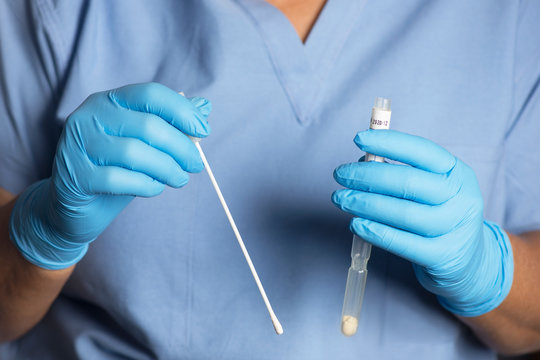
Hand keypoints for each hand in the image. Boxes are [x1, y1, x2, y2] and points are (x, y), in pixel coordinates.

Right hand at [9, 83, 210, 269]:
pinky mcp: (75, 175)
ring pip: (135, 152)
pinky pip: (120, 179)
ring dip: (167, 168)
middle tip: (196, 165)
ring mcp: (78, 145)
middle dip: (181, 147)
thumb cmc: (115, 168)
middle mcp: (90, 116)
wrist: (73, 206)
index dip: (182, 111)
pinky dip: (146, 185)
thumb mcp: (144, 143)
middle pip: (147, 125)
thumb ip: (171, 124)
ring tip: (180, 179)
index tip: (204, 130)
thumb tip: (205, 108)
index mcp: (109, 101)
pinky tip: (155, 188)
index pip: (150, 94)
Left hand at [332, 130, 512, 315]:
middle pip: (408, 182)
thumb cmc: (439, 214)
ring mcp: (454, 228)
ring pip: (403, 213)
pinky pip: (402, 243)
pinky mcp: (442, 256)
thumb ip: (401, 172)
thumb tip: (362, 162)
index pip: (422, 151)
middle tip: (340, 174)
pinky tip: (356, 224)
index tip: (358, 139)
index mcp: (457, 172)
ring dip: (365, 204)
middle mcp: (461, 198)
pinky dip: (375, 232)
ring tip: (341, 199)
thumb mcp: (432, 188)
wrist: (470, 260)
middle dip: (367, 176)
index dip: (388, 142)